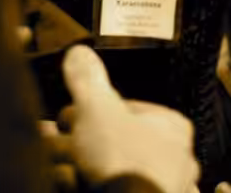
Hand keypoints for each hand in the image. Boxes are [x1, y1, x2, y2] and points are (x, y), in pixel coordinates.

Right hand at [44, 45, 199, 192]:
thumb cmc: (123, 160)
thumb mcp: (97, 107)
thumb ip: (87, 79)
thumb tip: (79, 52)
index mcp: (171, 127)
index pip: (125, 108)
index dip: (90, 110)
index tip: (68, 117)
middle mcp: (174, 160)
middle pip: (116, 143)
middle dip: (80, 143)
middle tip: (55, 142)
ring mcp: (163, 192)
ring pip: (112, 172)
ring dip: (79, 169)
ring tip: (57, 169)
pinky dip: (85, 189)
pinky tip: (68, 186)